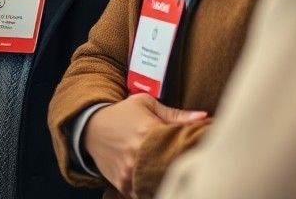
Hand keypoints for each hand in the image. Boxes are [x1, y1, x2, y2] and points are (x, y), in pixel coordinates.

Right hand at [83, 95, 207, 196]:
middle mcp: (138, 154)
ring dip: (166, 181)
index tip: (199, 150)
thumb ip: (176, 114)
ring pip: (158, 185)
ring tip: (172, 174)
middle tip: (189, 165)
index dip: (193, 149)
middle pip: (172, 169)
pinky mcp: (123, 184)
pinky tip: (156, 182)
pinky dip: (150, 190)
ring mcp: (129, 172)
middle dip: (182, 168)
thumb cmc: (122, 113)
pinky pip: (143, 194)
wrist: (90, 127)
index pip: (180, 145)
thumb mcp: (146, 104)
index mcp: (148, 131)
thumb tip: (204, 117)